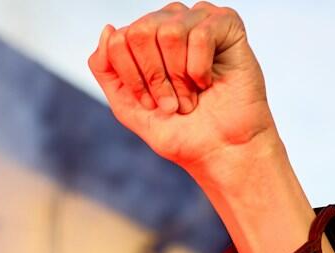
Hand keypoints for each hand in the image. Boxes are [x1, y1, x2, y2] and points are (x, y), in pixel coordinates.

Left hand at [88, 5, 273, 176]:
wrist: (219, 150)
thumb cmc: (179, 130)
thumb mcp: (128, 106)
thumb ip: (107, 70)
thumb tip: (108, 29)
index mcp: (145, 39)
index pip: (119, 40)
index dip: (132, 77)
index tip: (151, 103)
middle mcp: (170, 22)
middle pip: (140, 31)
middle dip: (154, 76)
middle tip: (172, 101)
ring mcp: (198, 19)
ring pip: (169, 31)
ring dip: (179, 75)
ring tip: (191, 95)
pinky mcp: (226, 23)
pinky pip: (201, 34)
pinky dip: (201, 68)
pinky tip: (209, 81)